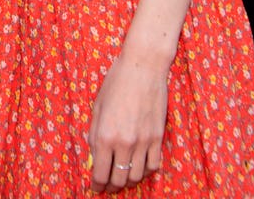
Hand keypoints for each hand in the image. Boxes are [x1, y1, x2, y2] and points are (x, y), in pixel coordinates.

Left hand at [87, 54, 166, 192]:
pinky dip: (146, 170)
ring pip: (137, 177)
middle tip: (108, 185)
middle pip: (119, 180)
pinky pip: (154, 166)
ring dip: (128, 180)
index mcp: (105, 135)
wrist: (143, 67)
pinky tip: (139, 166)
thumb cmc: (116, 82)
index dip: (97, 185)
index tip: (95, 188)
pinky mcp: (158, 138)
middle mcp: (125, 143)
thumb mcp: (97, 106)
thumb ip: (95, 134)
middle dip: (112, 186)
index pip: (101, 174)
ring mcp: (144, 142)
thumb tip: (95, 156)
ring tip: (122, 176)